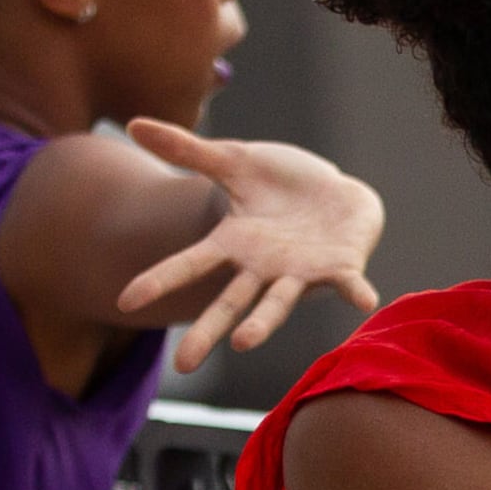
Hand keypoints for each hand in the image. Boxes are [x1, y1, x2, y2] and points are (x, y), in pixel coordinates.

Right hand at [119, 119, 386, 371]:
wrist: (333, 193)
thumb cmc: (280, 184)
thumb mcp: (233, 161)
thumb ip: (187, 150)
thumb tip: (133, 123)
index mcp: (233, 245)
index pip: (190, 266)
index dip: (160, 281)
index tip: (125, 300)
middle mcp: (262, 269)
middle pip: (230, 304)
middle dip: (209, 332)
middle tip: (183, 366)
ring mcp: (301, 273)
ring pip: (278, 303)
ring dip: (263, 323)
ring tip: (244, 342)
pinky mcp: (340, 268)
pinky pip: (348, 284)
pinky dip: (356, 292)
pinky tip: (365, 300)